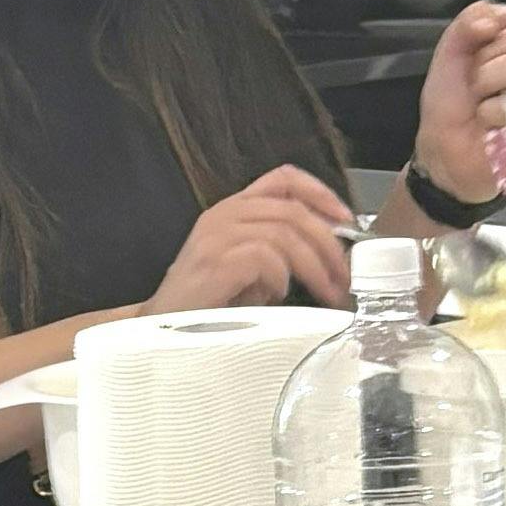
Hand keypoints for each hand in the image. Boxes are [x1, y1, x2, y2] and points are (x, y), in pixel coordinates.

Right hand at [145, 165, 354, 311]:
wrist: (160, 327)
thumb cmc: (207, 302)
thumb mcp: (248, 268)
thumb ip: (280, 251)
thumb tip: (329, 255)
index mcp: (233, 208)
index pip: (282, 178)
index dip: (319, 192)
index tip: (345, 219)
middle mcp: (224, 214)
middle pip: (293, 210)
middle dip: (328, 244)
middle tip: (344, 275)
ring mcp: (216, 235)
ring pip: (285, 234)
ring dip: (314, 267)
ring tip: (325, 293)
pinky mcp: (215, 261)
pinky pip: (266, 258)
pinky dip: (281, 279)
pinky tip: (276, 297)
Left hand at [414, 0, 505, 202]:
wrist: (443, 153)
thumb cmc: (454, 107)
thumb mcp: (451, 53)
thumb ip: (468, 22)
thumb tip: (492, 19)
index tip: (489, 36)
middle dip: (492, 52)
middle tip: (480, 77)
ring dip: (491, 78)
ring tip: (485, 98)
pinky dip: (494, 110)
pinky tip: (493, 122)